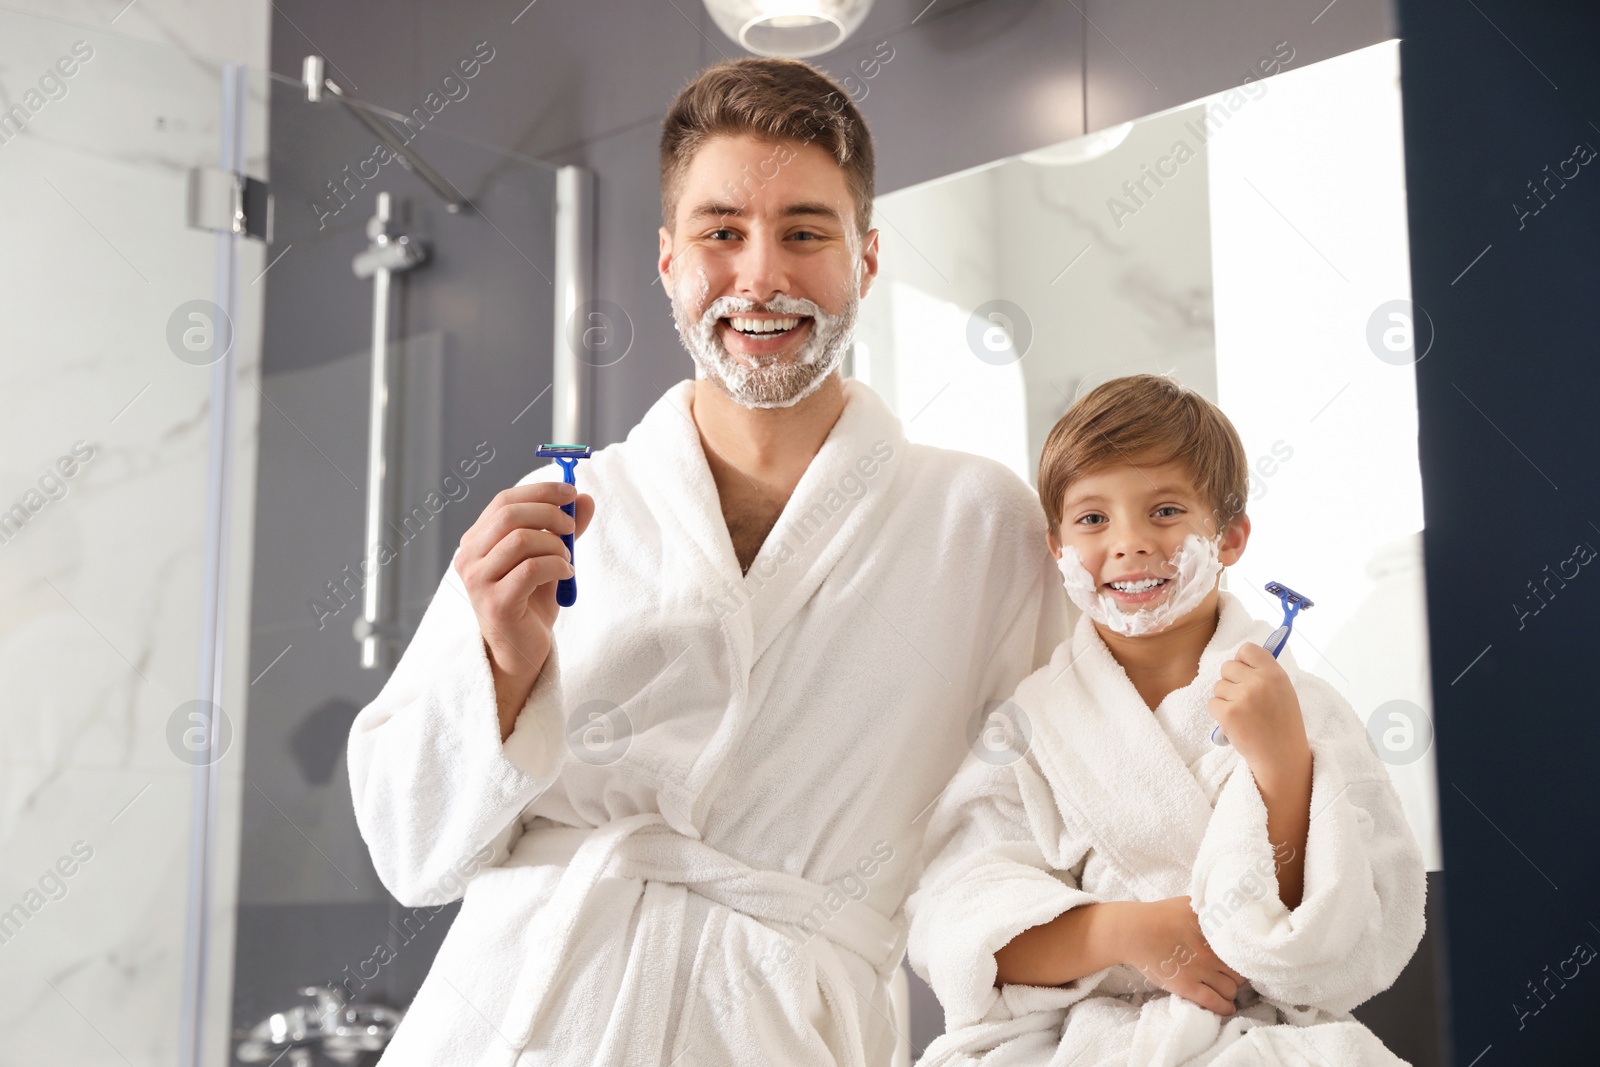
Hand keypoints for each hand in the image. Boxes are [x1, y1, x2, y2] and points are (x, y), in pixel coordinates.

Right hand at [454, 481, 594, 734]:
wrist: (521, 652)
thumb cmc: (530, 603)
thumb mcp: (549, 558)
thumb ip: (563, 530)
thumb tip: (584, 499)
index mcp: (477, 542)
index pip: (504, 501)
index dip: (540, 491)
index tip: (571, 492)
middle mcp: (469, 558)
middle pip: (509, 514)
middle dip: (549, 513)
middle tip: (572, 527)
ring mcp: (478, 582)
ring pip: (521, 539)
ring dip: (555, 545)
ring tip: (566, 560)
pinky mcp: (495, 604)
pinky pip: (532, 569)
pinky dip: (557, 566)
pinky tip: (565, 575)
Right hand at [1114, 897, 1243, 1014]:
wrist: (1133, 932)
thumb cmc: (1158, 915)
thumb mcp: (1190, 903)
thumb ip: (1210, 910)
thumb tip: (1226, 911)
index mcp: (1214, 932)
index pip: (1242, 951)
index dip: (1242, 957)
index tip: (1239, 959)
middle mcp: (1211, 952)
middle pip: (1240, 972)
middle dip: (1237, 975)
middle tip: (1229, 974)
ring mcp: (1200, 971)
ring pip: (1231, 990)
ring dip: (1230, 991)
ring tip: (1225, 989)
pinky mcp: (1187, 987)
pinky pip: (1215, 1003)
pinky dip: (1225, 1008)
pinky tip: (1227, 1008)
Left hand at [1206, 641, 1309, 780]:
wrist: (1281, 757)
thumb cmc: (1282, 724)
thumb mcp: (1283, 691)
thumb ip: (1264, 673)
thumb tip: (1241, 656)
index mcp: (1274, 673)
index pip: (1247, 649)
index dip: (1242, 661)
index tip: (1245, 672)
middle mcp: (1259, 682)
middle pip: (1227, 666)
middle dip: (1231, 682)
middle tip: (1244, 700)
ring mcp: (1243, 697)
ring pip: (1218, 686)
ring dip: (1226, 700)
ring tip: (1244, 715)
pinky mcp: (1228, 713)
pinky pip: (1212, 703)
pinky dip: (1220, 714)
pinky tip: (1236, 724)